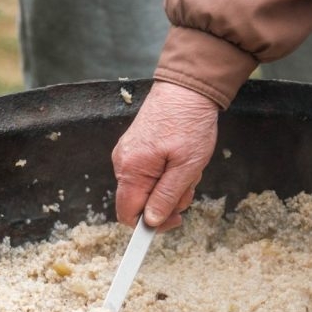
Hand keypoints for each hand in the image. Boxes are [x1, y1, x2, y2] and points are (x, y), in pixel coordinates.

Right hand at [112, 82, 220, 230]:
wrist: (187, 87)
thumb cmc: (188, 123)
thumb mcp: (186, 167)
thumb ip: (166, 197)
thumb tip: (151, 222)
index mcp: (131, 170)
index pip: (128, 214)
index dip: (150, 224)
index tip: (175, 221)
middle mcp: (123, 163)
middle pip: (140, 202)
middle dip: (167, 201)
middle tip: (189, 185)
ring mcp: (128, 154)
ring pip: (148, 188)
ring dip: (172, 186)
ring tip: (189, 166)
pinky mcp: (137, 148)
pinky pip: (150, 173)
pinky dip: (168, 173)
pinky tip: (181, 159)